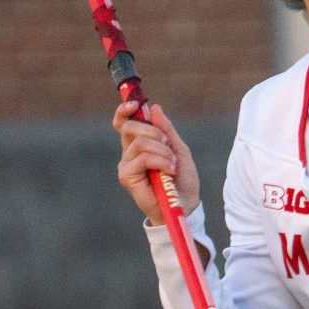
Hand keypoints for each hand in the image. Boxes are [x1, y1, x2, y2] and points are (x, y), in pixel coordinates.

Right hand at [113, 99, 198, 220]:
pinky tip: (169, 171)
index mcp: (138, 144)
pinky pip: (142, 158)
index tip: (136, 104)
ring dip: (163, 151)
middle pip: (130, 127)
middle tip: (169, 146)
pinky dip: (161, 161)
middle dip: (154, 132)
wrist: (186, 204)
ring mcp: (126, 165)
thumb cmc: (181, 180)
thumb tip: (154, 108)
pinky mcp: (127, 177)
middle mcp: (128, 153)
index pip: (123, 123)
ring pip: (140, 142)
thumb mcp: (178, 149)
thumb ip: (166, 129)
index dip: (125, 110)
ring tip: (173, 165)